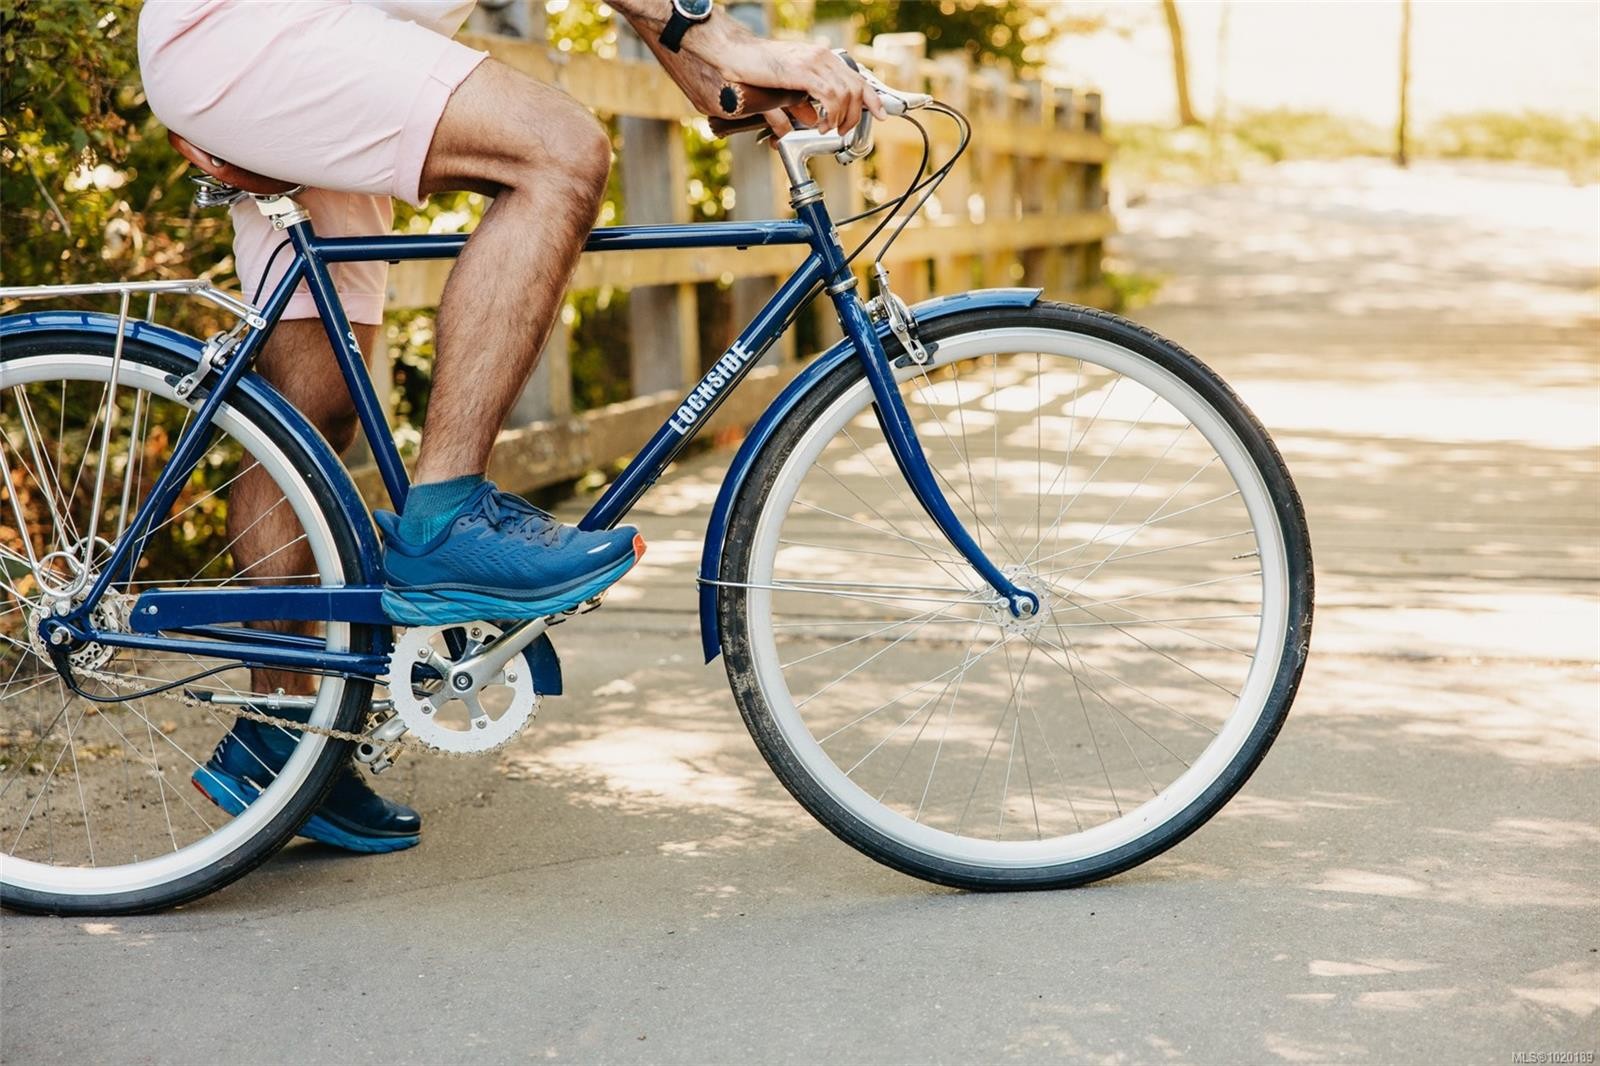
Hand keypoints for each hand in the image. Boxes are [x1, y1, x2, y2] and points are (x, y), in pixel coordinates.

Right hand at [702, 38, 885, 134]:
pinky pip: (830, 96)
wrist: (734, 54)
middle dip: (857, 115)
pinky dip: (831, 114)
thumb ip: (802, 101)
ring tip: (828, 129)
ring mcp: (814, 63)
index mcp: (821, 58)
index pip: (856, 78)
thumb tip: (812, 117)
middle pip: (856, 88)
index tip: (881, 114)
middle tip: (843, 131)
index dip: (872, 98)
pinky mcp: (803, 71)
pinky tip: (821, 124)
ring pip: (846, 94)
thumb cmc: (755, 68)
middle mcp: (821, 57)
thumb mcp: (786, 86)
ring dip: (841, 118)